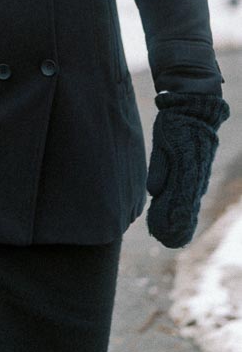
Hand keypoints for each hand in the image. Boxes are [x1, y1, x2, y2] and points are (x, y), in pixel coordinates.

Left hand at [146, 92, 228, 247]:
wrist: (194, 110)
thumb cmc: (176, 124)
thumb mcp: (164, 141)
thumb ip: (160, 167)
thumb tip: (153, 192)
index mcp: (188, 171)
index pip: (181, 204)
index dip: (174, 221)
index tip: (166, 236)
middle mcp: (197, 177)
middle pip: (186, 207)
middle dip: (177, 225)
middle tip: (165, 241)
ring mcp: (199, 175)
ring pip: (189, 201)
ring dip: (180, 218)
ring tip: (170, 236)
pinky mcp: (197, 171)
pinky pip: (191, 193)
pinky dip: (185, 206)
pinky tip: (178, 216)